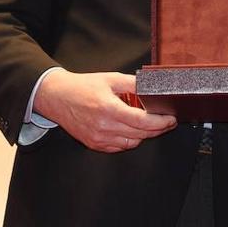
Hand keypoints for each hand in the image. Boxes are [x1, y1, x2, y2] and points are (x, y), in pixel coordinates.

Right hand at [33, 70, 176, 152]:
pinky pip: (119, 147)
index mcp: (109, 109)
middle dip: (158, 129)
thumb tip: (153, 87)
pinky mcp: (94, 144)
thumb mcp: (110, 79)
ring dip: (145, 135)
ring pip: (132, 143)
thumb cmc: (82, 86)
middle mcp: (103, 127)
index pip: (142, 122)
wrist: (56, 97)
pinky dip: (130, 140)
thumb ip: (133, 83)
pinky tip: (133, 130)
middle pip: (140, 134)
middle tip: (168, 121)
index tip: (171, 118)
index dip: (161, 122)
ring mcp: (98, 138)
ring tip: (152, 125)